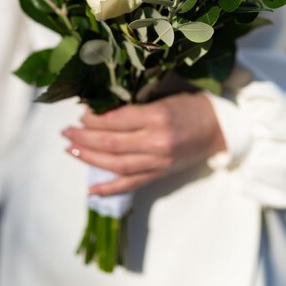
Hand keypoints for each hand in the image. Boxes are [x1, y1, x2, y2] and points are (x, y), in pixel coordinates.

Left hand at [62, 92, 225, 194]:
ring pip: (116, 164)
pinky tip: (91, 188)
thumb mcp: (164, 96)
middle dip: (84, 137)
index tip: (80, 113)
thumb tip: (101, 108)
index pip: (116, 119)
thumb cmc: (192, 106)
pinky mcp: (160, 174)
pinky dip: (109, 188)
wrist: (220, 129)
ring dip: (89, 158)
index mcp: (158, 117)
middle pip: (111, 143)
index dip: (94, 118)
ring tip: (71, 149)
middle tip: (66, 132)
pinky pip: (131, 183)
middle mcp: (156, 142)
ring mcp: (158, 162)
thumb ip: (135, 104)